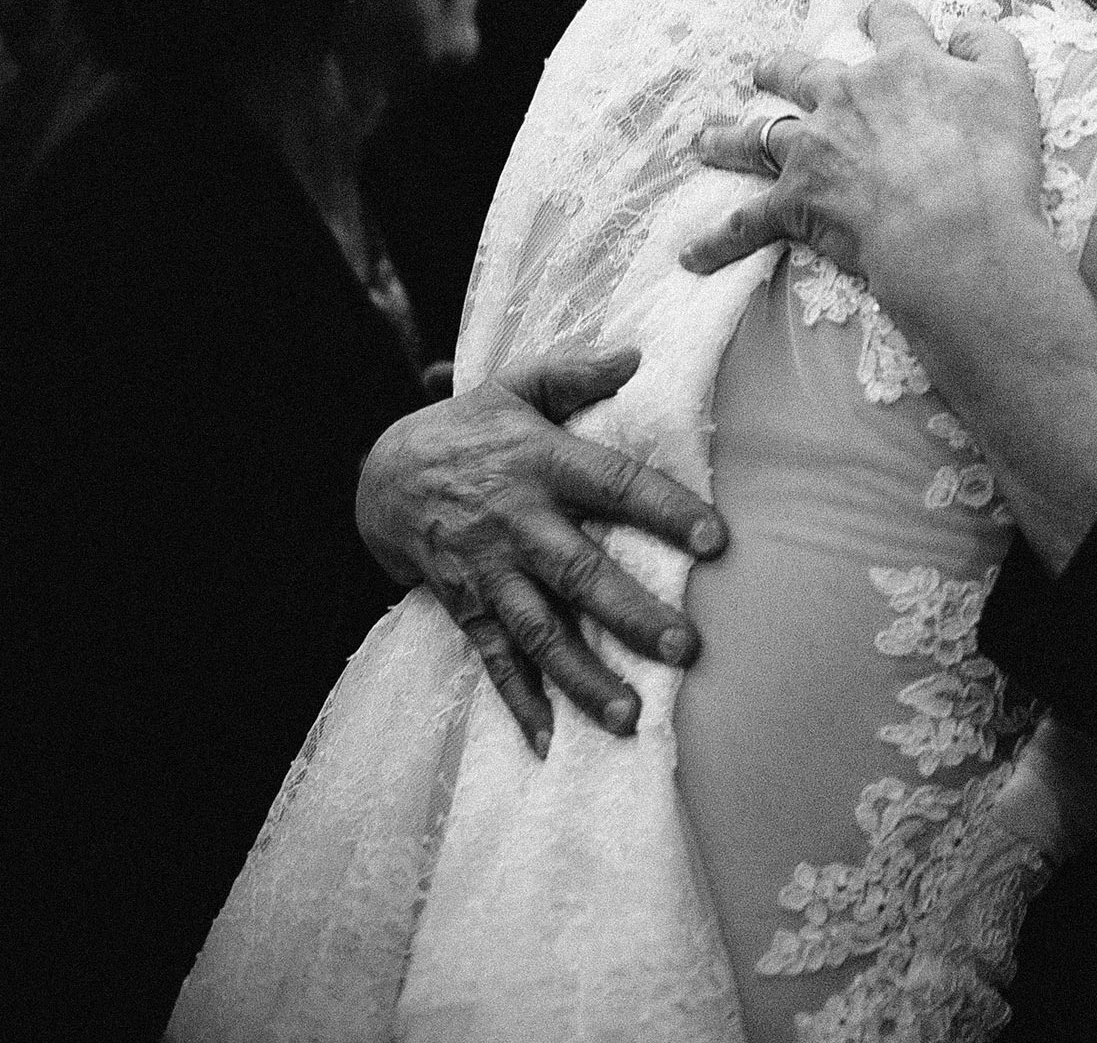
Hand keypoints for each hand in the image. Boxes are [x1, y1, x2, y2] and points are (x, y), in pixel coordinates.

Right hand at [358, 349, 726, 753]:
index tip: (716, 538)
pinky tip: (550, 743)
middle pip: (581, 572)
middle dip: (632, 614)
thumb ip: (576, 374)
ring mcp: (489, 570)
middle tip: (685, 650)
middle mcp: (518, 522)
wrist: (379, 475)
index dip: (665, 509)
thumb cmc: (470, 429)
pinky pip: (494, 659)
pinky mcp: (465, 606)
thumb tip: (638, 354)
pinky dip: (521, 702)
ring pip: (539, 630)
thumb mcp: (514, 386)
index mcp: (542, 463)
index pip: (615, 485)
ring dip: (583, 676)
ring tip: (629, 716)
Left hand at [681, 0, 1044, 284]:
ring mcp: (814, 147)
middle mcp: (846, 95)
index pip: (889, 21)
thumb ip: (988, 44)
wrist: (952, 229)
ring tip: (707, 140)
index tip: (878, 19)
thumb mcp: (1012, 84)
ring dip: (730, 137)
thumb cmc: (991, 161)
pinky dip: (719, 240)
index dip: (884, 18)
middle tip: (766, 70)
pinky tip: (694, 254)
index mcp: (901, 64)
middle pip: (801, 70)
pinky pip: (747, 221)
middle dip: (782, 68)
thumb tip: (964, 30)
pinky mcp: (796, 202)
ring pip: (758, 132)